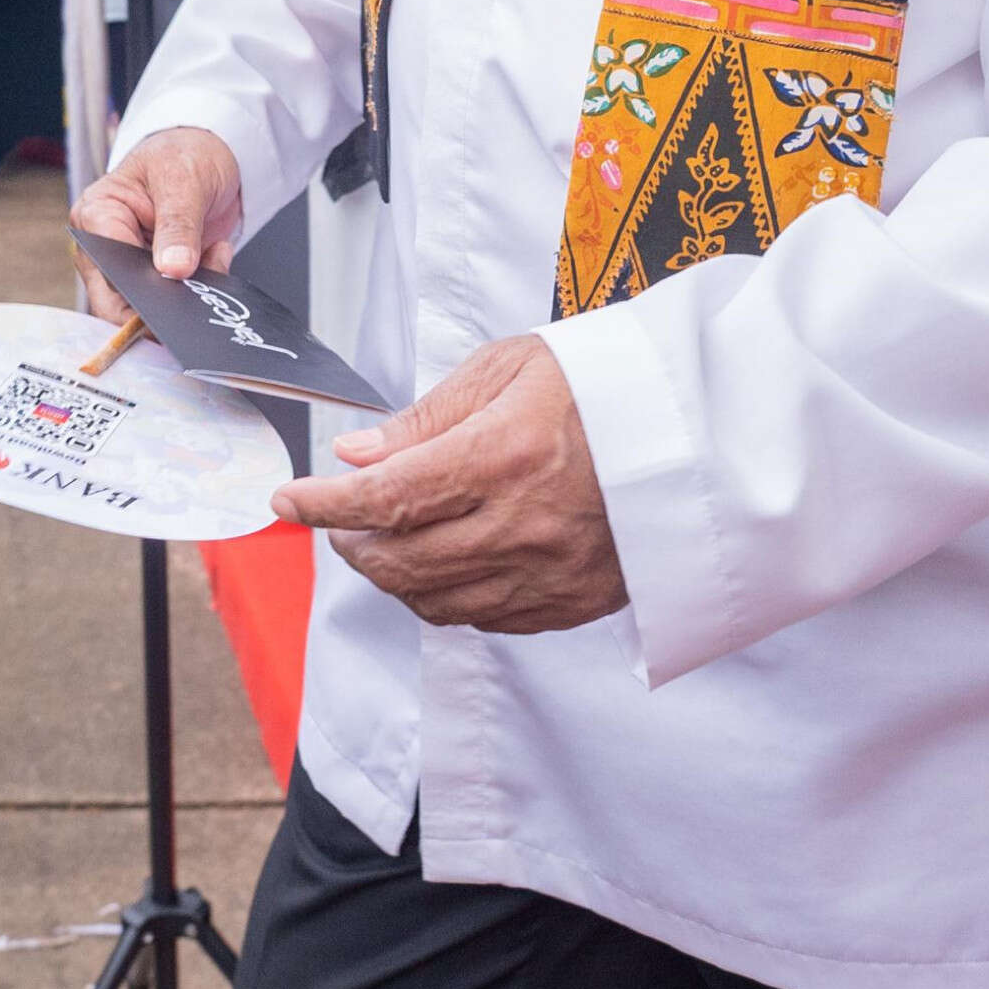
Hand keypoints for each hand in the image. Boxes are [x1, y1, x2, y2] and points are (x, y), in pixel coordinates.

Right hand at [69, 127, 241, 320]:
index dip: (137, 287)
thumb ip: (178, 224)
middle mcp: (105, 248)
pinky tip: (216, 255)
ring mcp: (131, 267)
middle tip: (197, 295)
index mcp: (96, 214)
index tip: (173, 288)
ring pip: (148, 308)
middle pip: (118, 301)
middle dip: (161, 303)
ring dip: (187, 295)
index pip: (108, 267)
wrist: (208, 156)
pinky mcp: (158, 278)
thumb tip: (173, 269)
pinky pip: (175, 302)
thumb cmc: (182, 154)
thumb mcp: (182, 178)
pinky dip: (201, 289)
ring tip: (214, 258)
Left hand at [273, 337, 624, 634]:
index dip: (324, 504)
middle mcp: (523, 524)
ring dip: (390, 576)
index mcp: (504, 455)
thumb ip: (428, 417)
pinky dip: (442, 599)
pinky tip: (438, 567)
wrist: (699, 434)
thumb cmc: (604, 385)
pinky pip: (484, 621)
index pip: (385, 497)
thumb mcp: (510, 368)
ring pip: (434, 600)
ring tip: (379, 543)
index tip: (290, 499)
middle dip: (350, 543)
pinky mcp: (573, 602)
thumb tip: (357, 454)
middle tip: (337, 520)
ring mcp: (550, 573)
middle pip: (400, 561)